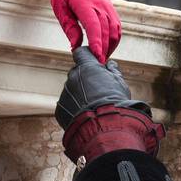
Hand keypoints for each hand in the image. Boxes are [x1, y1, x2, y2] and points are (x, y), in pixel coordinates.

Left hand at [3, 0, 121, 62]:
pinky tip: (107, 48)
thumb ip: (69, 26)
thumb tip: (76, 46)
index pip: (94, 25)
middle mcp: (99, 4)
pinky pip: (117, 25)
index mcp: (84, 2)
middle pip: (106, 31)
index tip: (96, 56)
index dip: (96, 42)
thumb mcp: (59, 6)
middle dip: (103, 49)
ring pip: (115, 29)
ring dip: (111, 46)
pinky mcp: (110, 7)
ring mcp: (107, 5)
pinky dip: (115, 38)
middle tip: (98, 66)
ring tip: (102, 59)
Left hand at [55, 48, 162, 162]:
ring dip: (80, 94)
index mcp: (86, 67)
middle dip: (85, 77)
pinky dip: (75, 108)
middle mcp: (72, 77)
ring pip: (72, 89)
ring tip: (93, 107)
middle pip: (76, 72)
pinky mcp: (60, 109)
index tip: (93, 62)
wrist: (103, 128)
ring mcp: (64, 93)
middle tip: (97, 89)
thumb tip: (110, 64)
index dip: (87, 56)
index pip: (80, 52)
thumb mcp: (120, 83)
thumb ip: (113, 71)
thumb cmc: (115, 103)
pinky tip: (86, 116)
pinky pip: (67, 105)